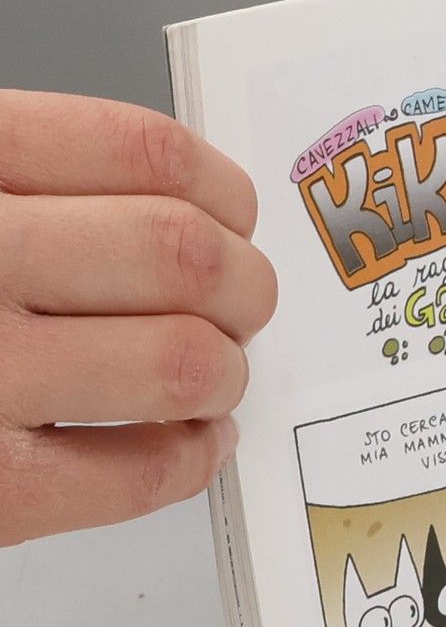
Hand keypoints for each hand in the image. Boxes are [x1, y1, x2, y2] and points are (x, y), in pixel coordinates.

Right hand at [0, 92, 277, 544]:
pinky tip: (189, 439)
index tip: (234, 210)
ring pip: (179, 361)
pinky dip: (190, 457)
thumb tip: (170, 202)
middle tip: (243, 300)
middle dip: (241, 282)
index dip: (220, 184)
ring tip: (211, 370)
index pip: (138, 153)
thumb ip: (14, 182)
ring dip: (222, 368)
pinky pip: (135, 474)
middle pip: (181, 255)